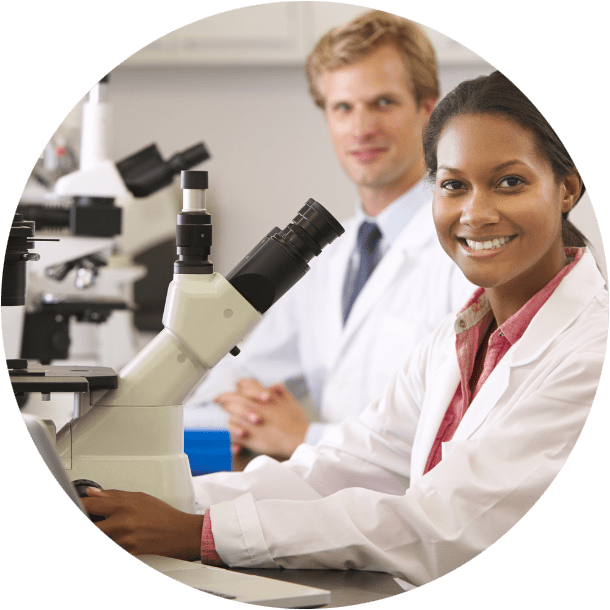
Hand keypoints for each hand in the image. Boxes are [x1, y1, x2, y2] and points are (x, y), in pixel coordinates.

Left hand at [82, 488, 203, 560]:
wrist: (180, 533)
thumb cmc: (163, 515)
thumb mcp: (140, 497)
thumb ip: (113, 495)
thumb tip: (93, 492)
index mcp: (124, 506)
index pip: (90, 505)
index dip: (78, 505)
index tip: (73, 505)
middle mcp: (121, 523)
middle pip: (88, 525)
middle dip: (85, 521)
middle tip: (88, 518)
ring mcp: (123, 540)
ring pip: (99, 537)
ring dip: (99, 532)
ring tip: (107, 527)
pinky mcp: (127, 553)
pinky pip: (110, 547)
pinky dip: (110, 541)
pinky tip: (115, 538)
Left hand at [214, 378, 309, 458]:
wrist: (299, 440)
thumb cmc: (298, 423)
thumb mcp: (292, 402)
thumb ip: (282, 392)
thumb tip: (275, 386)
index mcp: (265, 396)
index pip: (245, 384)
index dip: (236, 387)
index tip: (232, 389)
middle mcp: (255, 407)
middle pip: (232, 399)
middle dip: (223, 399)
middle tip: (218, 401)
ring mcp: (250, 422)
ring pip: (230, 415)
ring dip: (228, 415)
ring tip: (226, 417)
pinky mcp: (248, 437)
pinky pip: (233, 433)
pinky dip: (232, 432)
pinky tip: (233, 433)